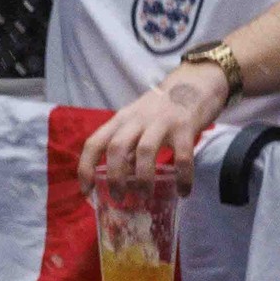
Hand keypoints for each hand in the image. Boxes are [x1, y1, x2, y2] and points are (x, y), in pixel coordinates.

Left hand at [77, 63, 223, 192]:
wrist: (194, 82)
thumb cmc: (161, 108)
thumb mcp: (138, 122)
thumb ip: (128, 146)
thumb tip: (120, 181)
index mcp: (122, 120)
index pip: (94, 142)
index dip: (86, 167)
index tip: (86, 190)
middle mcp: (138, 120)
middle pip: (117, 147)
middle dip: (114, 177)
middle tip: (119, 198)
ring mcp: (162, 122)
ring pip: (145, 151)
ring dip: (143, 179)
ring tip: (146, 197)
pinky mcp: (185, 127)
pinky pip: (183, 157)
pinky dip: (183, 178)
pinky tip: (184, 191)